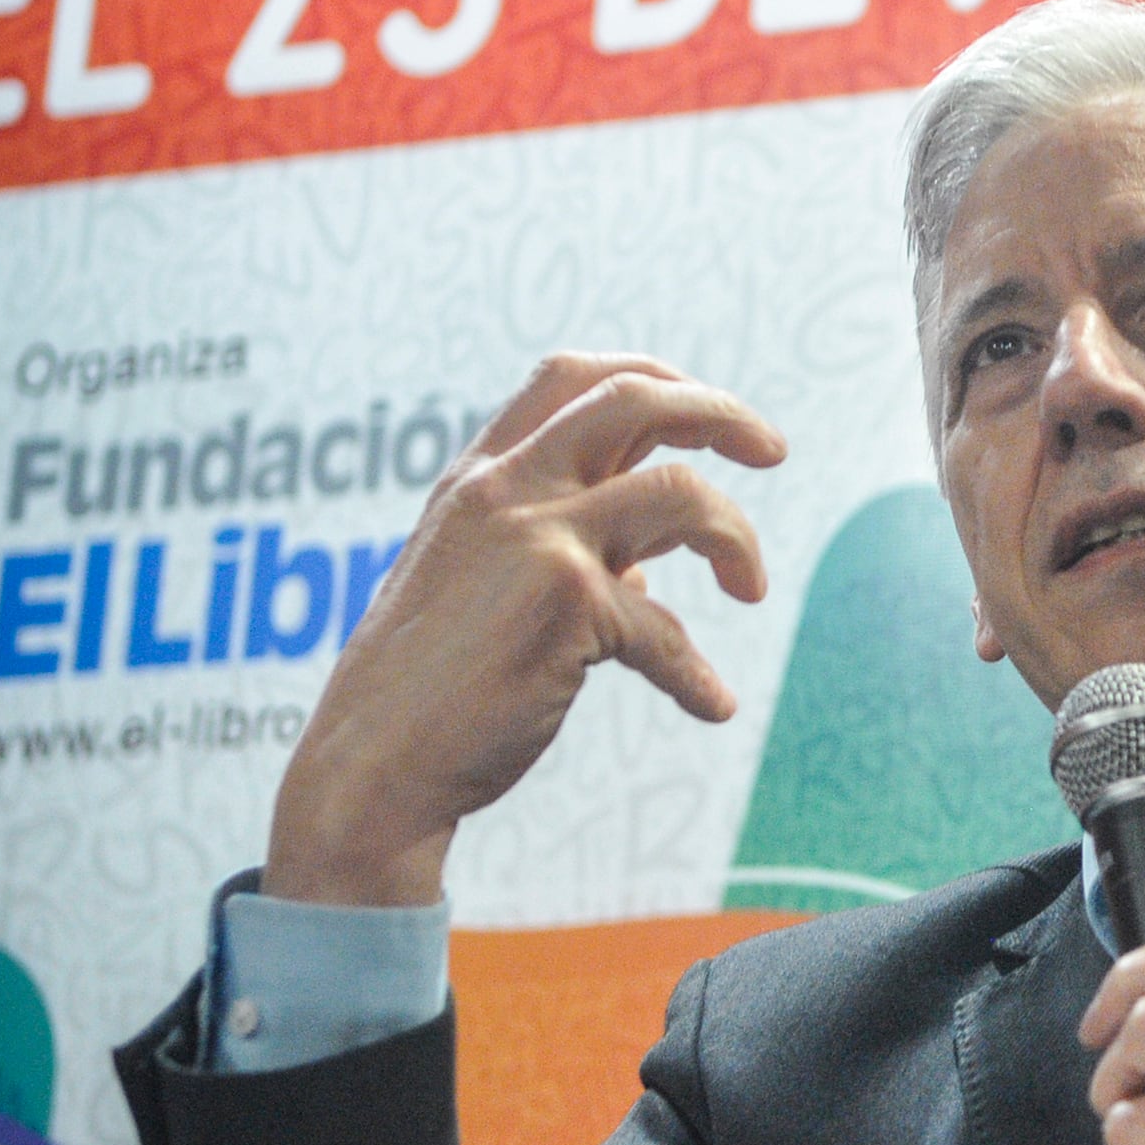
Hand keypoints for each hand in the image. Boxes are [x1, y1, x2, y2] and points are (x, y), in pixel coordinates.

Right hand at [265, 353, 785, 907]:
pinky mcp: (568, 600)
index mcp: (478, 478)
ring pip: (681, 491)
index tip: (708, 411)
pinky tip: (712, 705)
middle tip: (774, 449)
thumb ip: (562, 555)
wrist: (369, 767)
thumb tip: (648, 571)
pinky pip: (668, 630)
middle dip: (721, 411)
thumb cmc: (428, 689)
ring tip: (752, 588)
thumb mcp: (483, 588)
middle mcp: (504, 489)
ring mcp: (536, 536)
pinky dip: (695, 675)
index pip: (571, 377)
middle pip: (633, 398)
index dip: (654, 377)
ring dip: (736, 536)